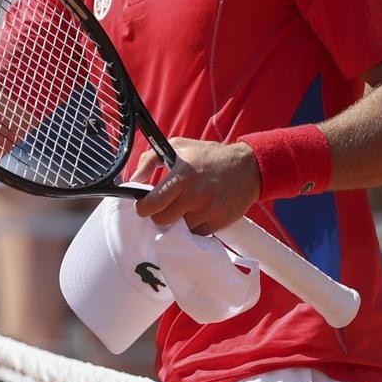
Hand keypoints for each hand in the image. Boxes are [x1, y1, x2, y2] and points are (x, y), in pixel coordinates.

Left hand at [131, 138, 261, 234]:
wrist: (248, 167)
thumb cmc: (209, 156)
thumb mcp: (178, 147)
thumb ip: (150, 160)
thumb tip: (133, 179)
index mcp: (182, 176)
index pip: (153, 203)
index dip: (143, 207)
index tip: (143, 205)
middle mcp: (195, 195)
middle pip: (162, 221)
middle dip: (158, 215)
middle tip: (162, 207)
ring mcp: (209, 210)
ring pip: (180, 229)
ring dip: (177, 221)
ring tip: (182, 207)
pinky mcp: (220, 221)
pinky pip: (197, 233)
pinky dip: (193, 226)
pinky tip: (196, 213)